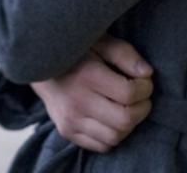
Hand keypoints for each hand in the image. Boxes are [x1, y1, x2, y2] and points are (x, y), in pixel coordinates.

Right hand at [31, 34, 153, 152]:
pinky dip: (113, 135)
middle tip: (141, 97)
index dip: (145, 88)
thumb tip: (147, 73)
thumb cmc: (76, 50)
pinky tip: (113, 118)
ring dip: (129, 124)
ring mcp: (70, 120)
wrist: (39, 64)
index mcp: (87, 76)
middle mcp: (77, 102)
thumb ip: (125, 54)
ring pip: (115, 137)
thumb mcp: (100, 41)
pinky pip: (101, 145)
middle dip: (142, 109)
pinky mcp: (67, 131)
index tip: (144, 81)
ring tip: (128, 107)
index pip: (129, 93)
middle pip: (124, 120)